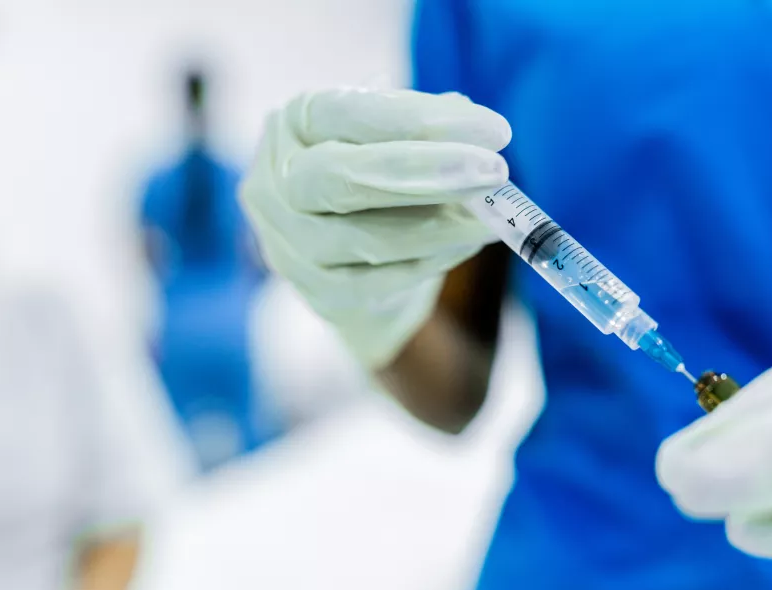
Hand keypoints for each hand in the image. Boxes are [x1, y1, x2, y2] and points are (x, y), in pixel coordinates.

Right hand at [239, 88, 510, 368]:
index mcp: (295, 124)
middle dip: (427, 173)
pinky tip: (466, 242)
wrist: (351, 256)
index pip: (348, 113)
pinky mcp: (319, 293)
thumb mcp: (396, 137)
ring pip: (368, 238)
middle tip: (495, 171)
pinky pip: (381, 280)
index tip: (494, 131)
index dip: (422, 121)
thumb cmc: (377, 177)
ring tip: (491, 216)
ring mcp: (289, 244)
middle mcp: (276, 183)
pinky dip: (433, 259)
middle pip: (340, 178)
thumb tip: (472, 126)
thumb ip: (428, 126)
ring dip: (442, 226)